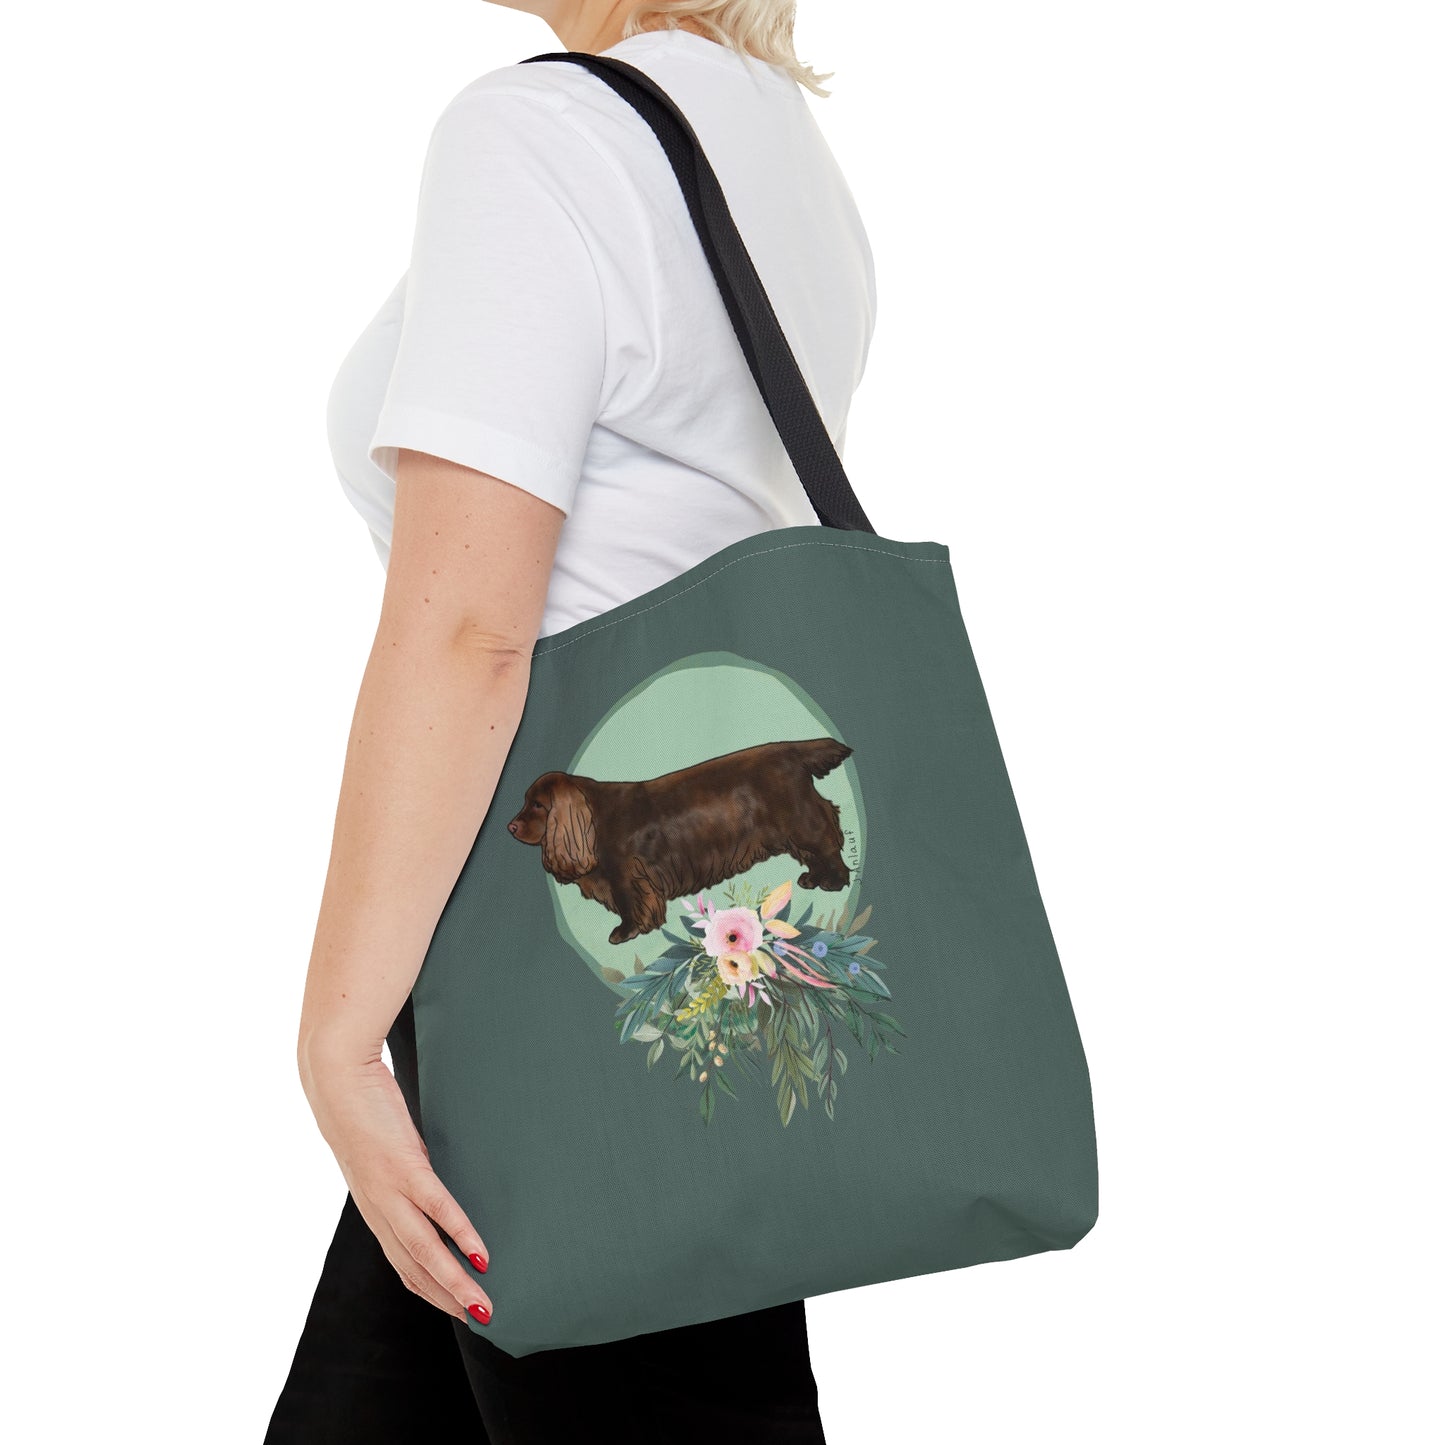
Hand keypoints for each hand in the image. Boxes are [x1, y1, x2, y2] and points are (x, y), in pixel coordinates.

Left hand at [301, 1052, 492, 1324]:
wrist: (336, 1078)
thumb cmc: (363, 1108)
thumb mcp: (386, 1150)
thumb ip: (406, 1170)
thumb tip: (433, 1181)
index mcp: (376, 1207)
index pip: (404, 1264)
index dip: (432, 1291)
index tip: (461, 1309)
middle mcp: (379, 1208)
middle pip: (415, 1269)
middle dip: (449, 1300)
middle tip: (483, 1321)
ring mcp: (389, 1191)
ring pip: (424, 1251)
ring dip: (455, 1284)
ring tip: (485, 1304)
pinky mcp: (402, 1166)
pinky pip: (436, 1209)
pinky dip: (459, 1235)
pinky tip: (480, 1255)